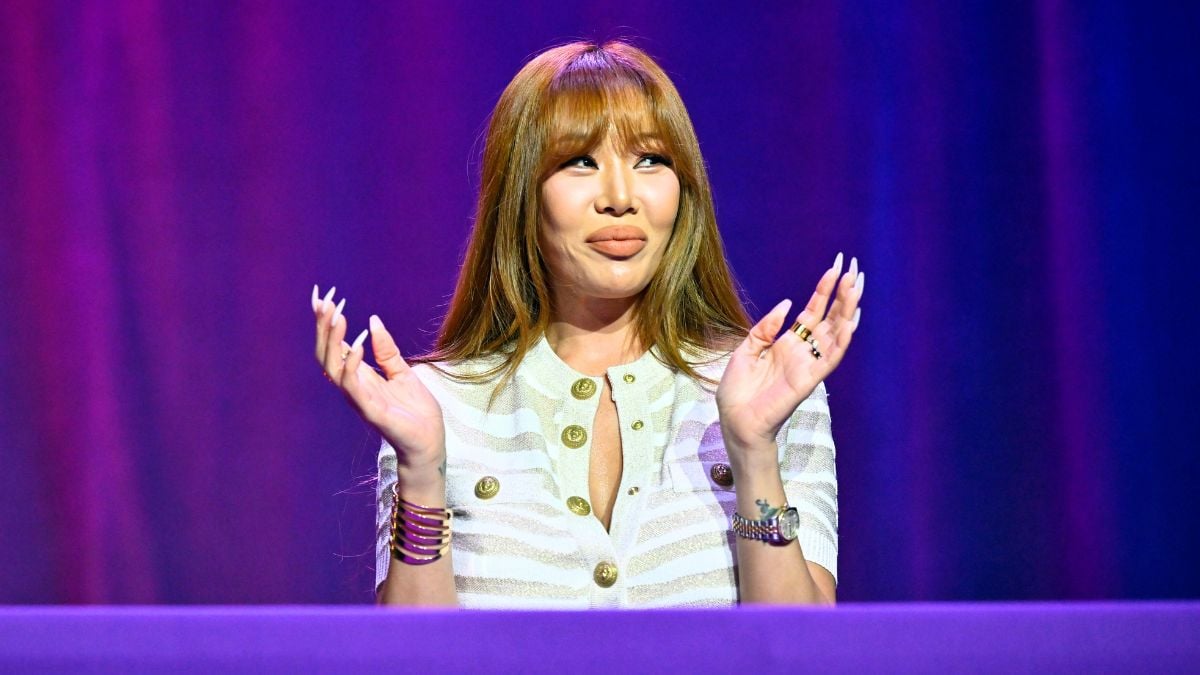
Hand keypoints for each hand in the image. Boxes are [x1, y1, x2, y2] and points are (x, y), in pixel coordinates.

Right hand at [312, 286, 445, 478]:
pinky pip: (353, 386)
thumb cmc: (416, 412)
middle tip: (325, 301)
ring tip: (338, 316)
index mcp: (360, 377)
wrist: (430, 442)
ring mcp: (359, 399)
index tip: (322, 297)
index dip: (326, 323)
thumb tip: (373, 320)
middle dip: (323, 327)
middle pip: (326, 354)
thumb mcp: (403, 372)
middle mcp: (353, 387)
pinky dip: (352, 364)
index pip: (335, 346)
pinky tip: (358, 345)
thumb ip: (387, 350)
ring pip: (332, 367)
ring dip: (333, 341)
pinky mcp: (370, 410)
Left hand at [716, 253, 863, 463]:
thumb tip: (788, 303)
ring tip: (856, 285)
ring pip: (835, 333)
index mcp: (787, 343)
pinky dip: (842, 340)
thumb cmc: (738, 391)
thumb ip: (766, 328)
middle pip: (829, 317)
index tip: (836, 266)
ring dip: (847, 310)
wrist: (735, 421)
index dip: (825, 288)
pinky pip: (830, 358)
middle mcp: (803, 351)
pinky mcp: (809, 380)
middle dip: (843, 293)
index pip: (813, 310)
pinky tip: (852, 321)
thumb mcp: (746, 350)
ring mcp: (808, 365)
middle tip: (855, 267)